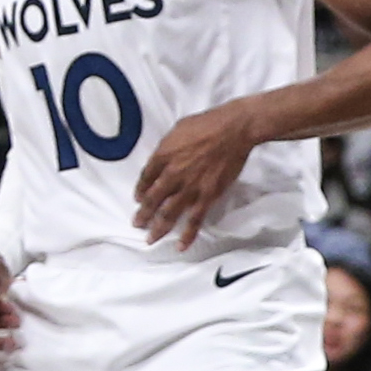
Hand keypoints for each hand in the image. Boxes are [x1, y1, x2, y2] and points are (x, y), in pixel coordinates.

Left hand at [133, 105, 263, 247]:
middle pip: (152, 199)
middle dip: (143, 214)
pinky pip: (195, 220)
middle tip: (137, 224)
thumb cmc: (205, 124)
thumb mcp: (177, 130)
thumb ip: (167, 148)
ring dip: (158, 228)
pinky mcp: (207, 196)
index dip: (140, 190)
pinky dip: (187, 235)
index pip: (145, 178)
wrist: (233, 130)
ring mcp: (189, 188)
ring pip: (169, 213)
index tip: (138, 199)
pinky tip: (180, 246)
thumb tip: (161, 158)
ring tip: (150, 239)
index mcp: (162, 156)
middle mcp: (172, 174)